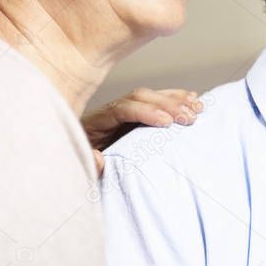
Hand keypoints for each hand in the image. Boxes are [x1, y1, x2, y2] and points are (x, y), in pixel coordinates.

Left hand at [83, 87, 203, 174]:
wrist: (69, 163)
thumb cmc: (79, 166)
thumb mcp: (79, 169)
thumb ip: (88, 165)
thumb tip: (98, 158)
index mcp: (95, 122)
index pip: (123, 109)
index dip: (146, 112)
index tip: (167, 121)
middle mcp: (108, 112)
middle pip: (140, 97)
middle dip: (166, 104)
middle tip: (188, 118)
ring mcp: (121, 111)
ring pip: (150, 96)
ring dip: (175, 99)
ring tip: (196, 108)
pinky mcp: (132, 116)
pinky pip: (155, 101)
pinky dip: (175, 99)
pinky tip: (192, 99)